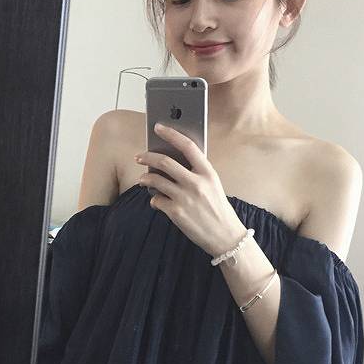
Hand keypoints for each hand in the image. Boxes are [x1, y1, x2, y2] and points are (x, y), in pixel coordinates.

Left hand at [134, 123, 247, 257]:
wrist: (224, 236)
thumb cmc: (217, 209)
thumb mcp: (213, 186)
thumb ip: (196, 173)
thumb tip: (170, 163)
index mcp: (207, 172)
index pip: (188, 146)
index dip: (172, 133)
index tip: (159, 127)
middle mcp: (196, 183)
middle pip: (165, 162)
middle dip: (147, 157)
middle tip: (139, 157)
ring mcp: (185, 197)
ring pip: (155, 180)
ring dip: (145, 178)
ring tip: (142, 179)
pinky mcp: (176, 212)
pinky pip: (156, 200)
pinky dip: (153, 199)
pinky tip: (156, 202)